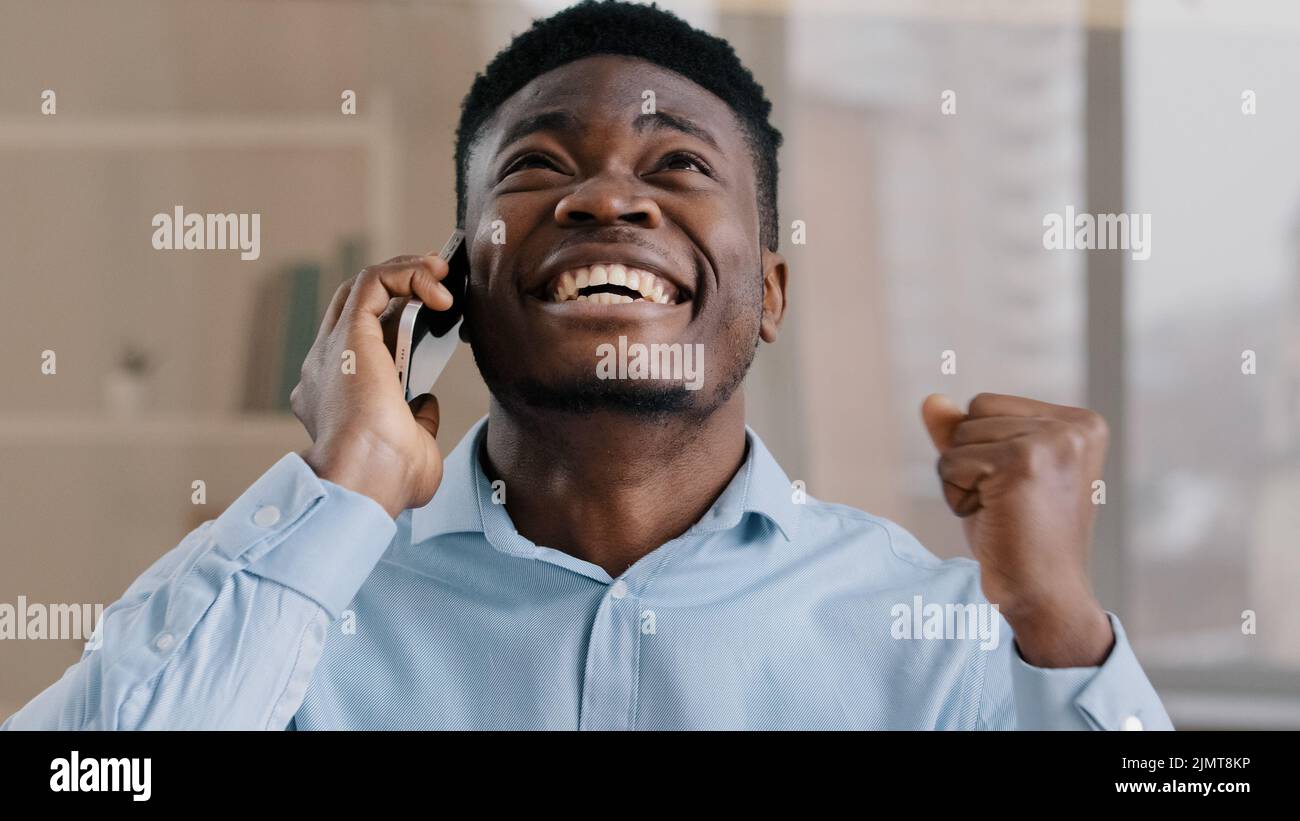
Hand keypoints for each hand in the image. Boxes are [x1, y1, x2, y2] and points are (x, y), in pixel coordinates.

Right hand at [291, 254, 454, 517]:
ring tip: (441, 273)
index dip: (395, 320)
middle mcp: (326, 368)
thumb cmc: (383, 482)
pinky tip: (437, 283)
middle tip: (439, 281)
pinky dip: (406, 274)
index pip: (360, 343)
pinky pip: (373, 282)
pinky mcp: (349, 334)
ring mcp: (332, 350)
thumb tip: (424, 403)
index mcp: (335, 396)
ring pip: (362, 287)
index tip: (433, 314)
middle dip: (400, 284)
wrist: (363, 482)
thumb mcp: (411, 450)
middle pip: (357, 305)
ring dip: (406, 272)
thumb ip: (416, 423)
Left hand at [921, 392, 1113, 666]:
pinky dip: (958, 495)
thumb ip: (963, 434)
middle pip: (973, 413)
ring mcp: (1051, 441)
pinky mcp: (1022, 462)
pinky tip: (994, 518)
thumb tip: (930, 400)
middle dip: (970, 461)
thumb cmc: (1018, 537)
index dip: (982, 450)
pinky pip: (951, 462)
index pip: (987, 404)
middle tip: (1007, 504)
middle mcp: (1074, 426)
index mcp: (1079, 422)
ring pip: (959, 436)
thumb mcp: (989, 475)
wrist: (1043, 594)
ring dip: (963, 479)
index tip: (1018, 489)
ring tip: (1002, 511)